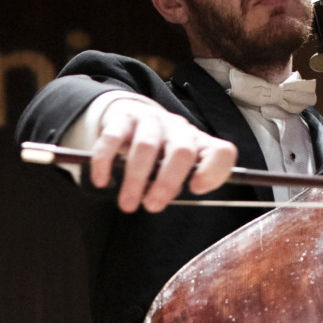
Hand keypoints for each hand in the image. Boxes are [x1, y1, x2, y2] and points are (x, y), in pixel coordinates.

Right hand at [90, 96, 238, 213]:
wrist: (131, 116)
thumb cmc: (159, 151)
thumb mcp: (177, 165)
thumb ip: (180, 182)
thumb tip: (162, 200)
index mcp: (198, 143)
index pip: (221, 152)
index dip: (214, 171)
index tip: (195, 188)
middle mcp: (178, 129)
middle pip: (181, 151)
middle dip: (166, 183)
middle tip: (152, 206)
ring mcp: (151, 120)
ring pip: (146, 146)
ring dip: (136, 179)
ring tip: (127, 204)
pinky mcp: (123, 118)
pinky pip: (113, 138)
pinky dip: (105, 162)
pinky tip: (101, 181)